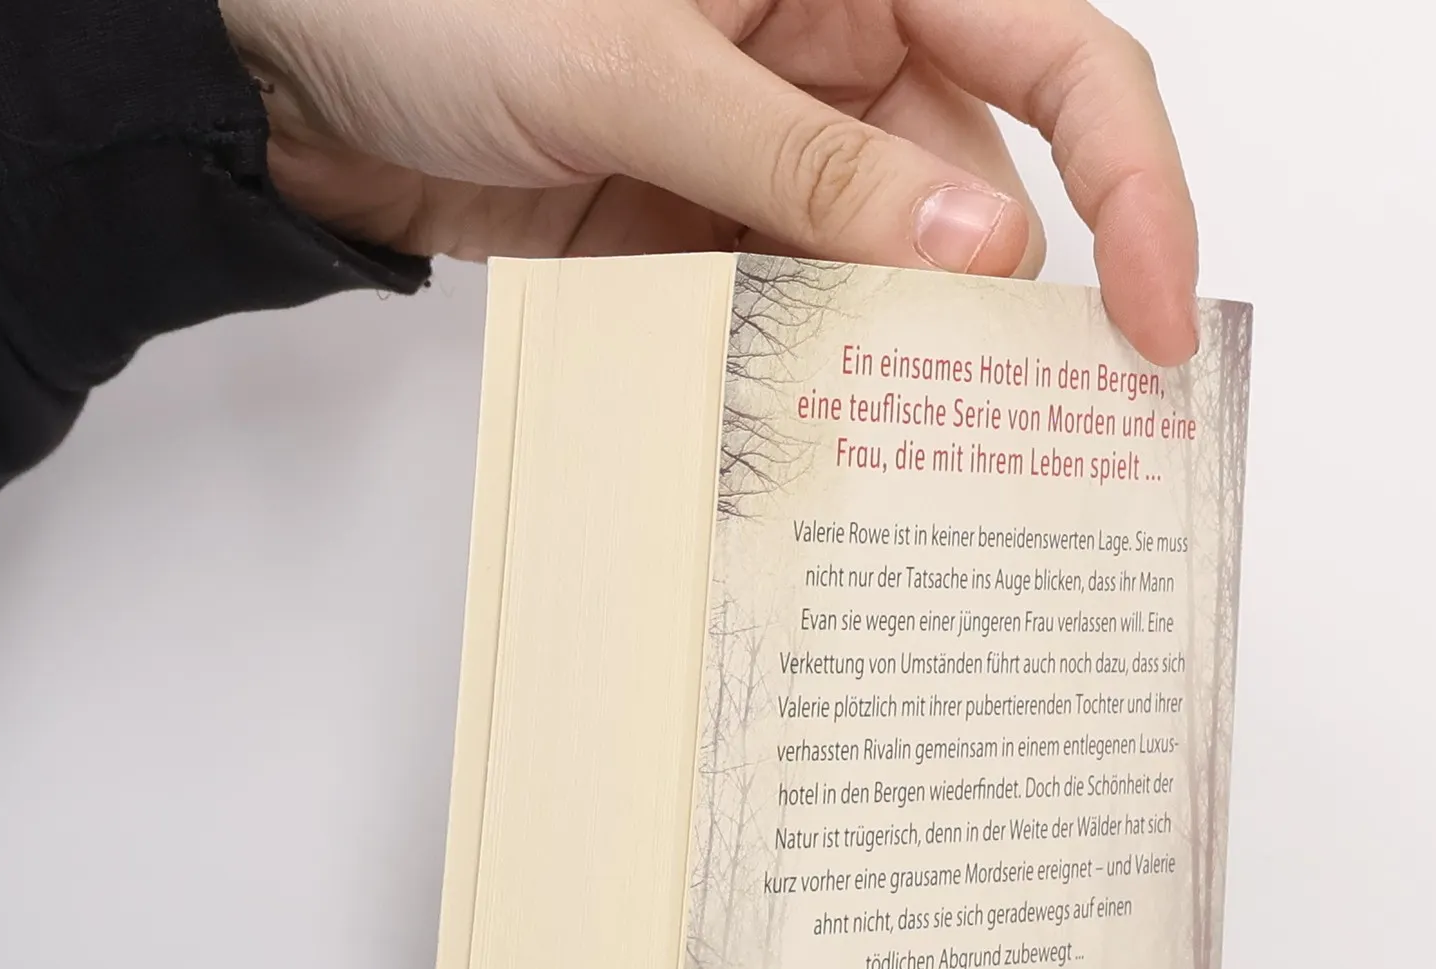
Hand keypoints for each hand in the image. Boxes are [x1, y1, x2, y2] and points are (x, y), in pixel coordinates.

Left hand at [220, 0, 1198, 363]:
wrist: (280, 67)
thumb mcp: (633, 66)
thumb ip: (809, 166)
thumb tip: (980, 250)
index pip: (1056, 57)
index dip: (1133, 182)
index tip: (1154, 317)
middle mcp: (833, 47)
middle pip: (980, 190)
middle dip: (997, 309)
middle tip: (1019, 438)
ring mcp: (770, 149)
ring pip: (885, 272)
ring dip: (886, 357)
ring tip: (895, 454)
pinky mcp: (707, 231)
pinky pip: (790, 312)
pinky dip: (799, 373)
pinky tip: (801, 432)